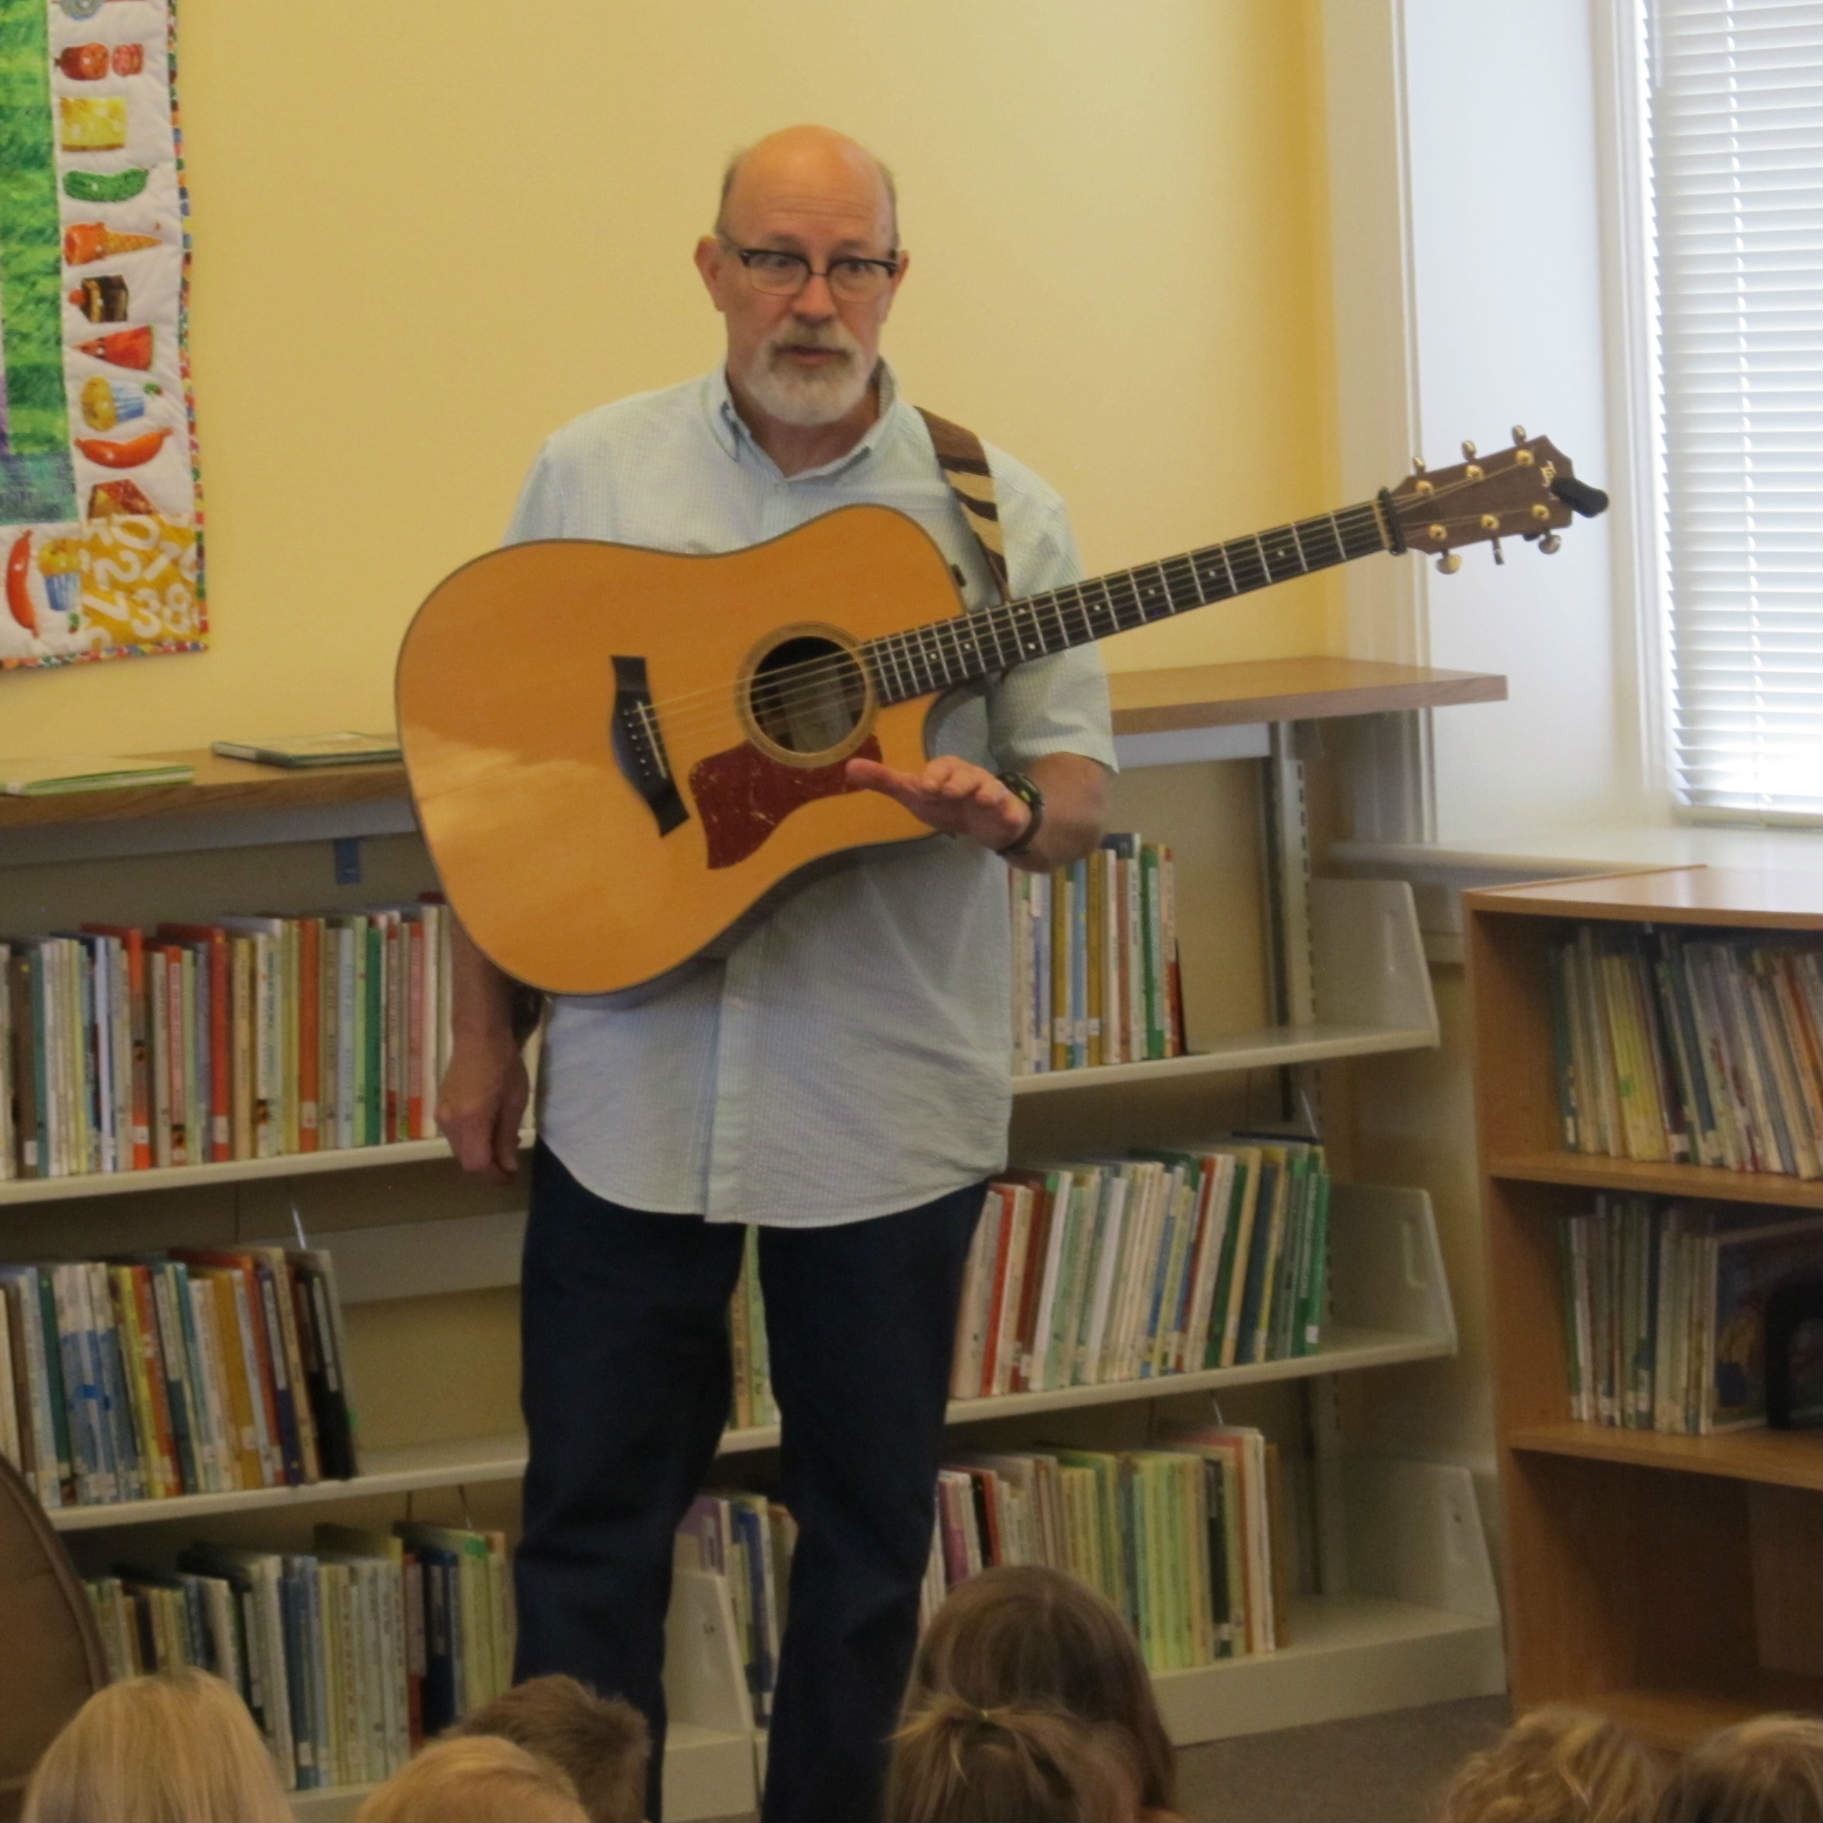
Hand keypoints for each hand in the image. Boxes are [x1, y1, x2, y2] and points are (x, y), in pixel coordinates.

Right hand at [436, 1032, 529, 1182]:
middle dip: (488, 1167)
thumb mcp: (514, 1102)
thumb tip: (508, 1167)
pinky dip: (471, 1141)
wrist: (477, 1037)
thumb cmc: (503, 1065)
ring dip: (480, 1153)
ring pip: (460, 1150)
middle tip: (510, 1160)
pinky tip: (488, 1128)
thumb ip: (507, 1137)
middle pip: (466, 1160)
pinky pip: (455, 1136)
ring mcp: (441, 1115)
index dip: (494, 1176)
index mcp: (470, 1120)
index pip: (477, 1165)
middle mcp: (450, 1122)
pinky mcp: (439, 1109)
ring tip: (503, 1141)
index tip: (511, 1177)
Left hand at [845, 754, 1031, 852]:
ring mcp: (989, 792)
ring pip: (989, 787)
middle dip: (957, 782)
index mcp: (948, 770)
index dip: (934, 775)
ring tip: (980, 799)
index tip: (925, 786)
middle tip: (946, 792)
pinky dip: (1006, 808)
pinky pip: (1008, 806)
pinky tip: (1003, 812)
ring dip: (984, 791)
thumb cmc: (946, 802)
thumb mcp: (914, 794)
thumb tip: (849, 767)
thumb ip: (885, 782)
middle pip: (966, 774)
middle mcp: (970, 777)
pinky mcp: (1005, 809)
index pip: (941, 767)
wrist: (984, 821)